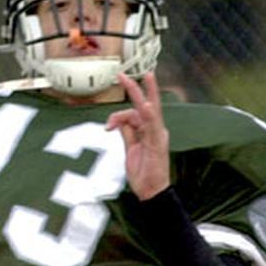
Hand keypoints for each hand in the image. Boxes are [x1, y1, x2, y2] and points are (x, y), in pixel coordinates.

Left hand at [105, 72, 170, 200]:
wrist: (151, 191)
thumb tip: (117, 121)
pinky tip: (143, 107)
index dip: (119, 113)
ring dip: (139, 95)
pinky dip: (148, 115)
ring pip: (149, 111)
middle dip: (136, 87)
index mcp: (148, 131)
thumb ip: (126, 132)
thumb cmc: (143, 171)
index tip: (107, 124)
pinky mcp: (158, 144)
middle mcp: (155, 130)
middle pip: (147, 104)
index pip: (135, 112)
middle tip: (123, 74)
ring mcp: (158, 136)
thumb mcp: (129, 149)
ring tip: (132, 80)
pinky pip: (153, 127)